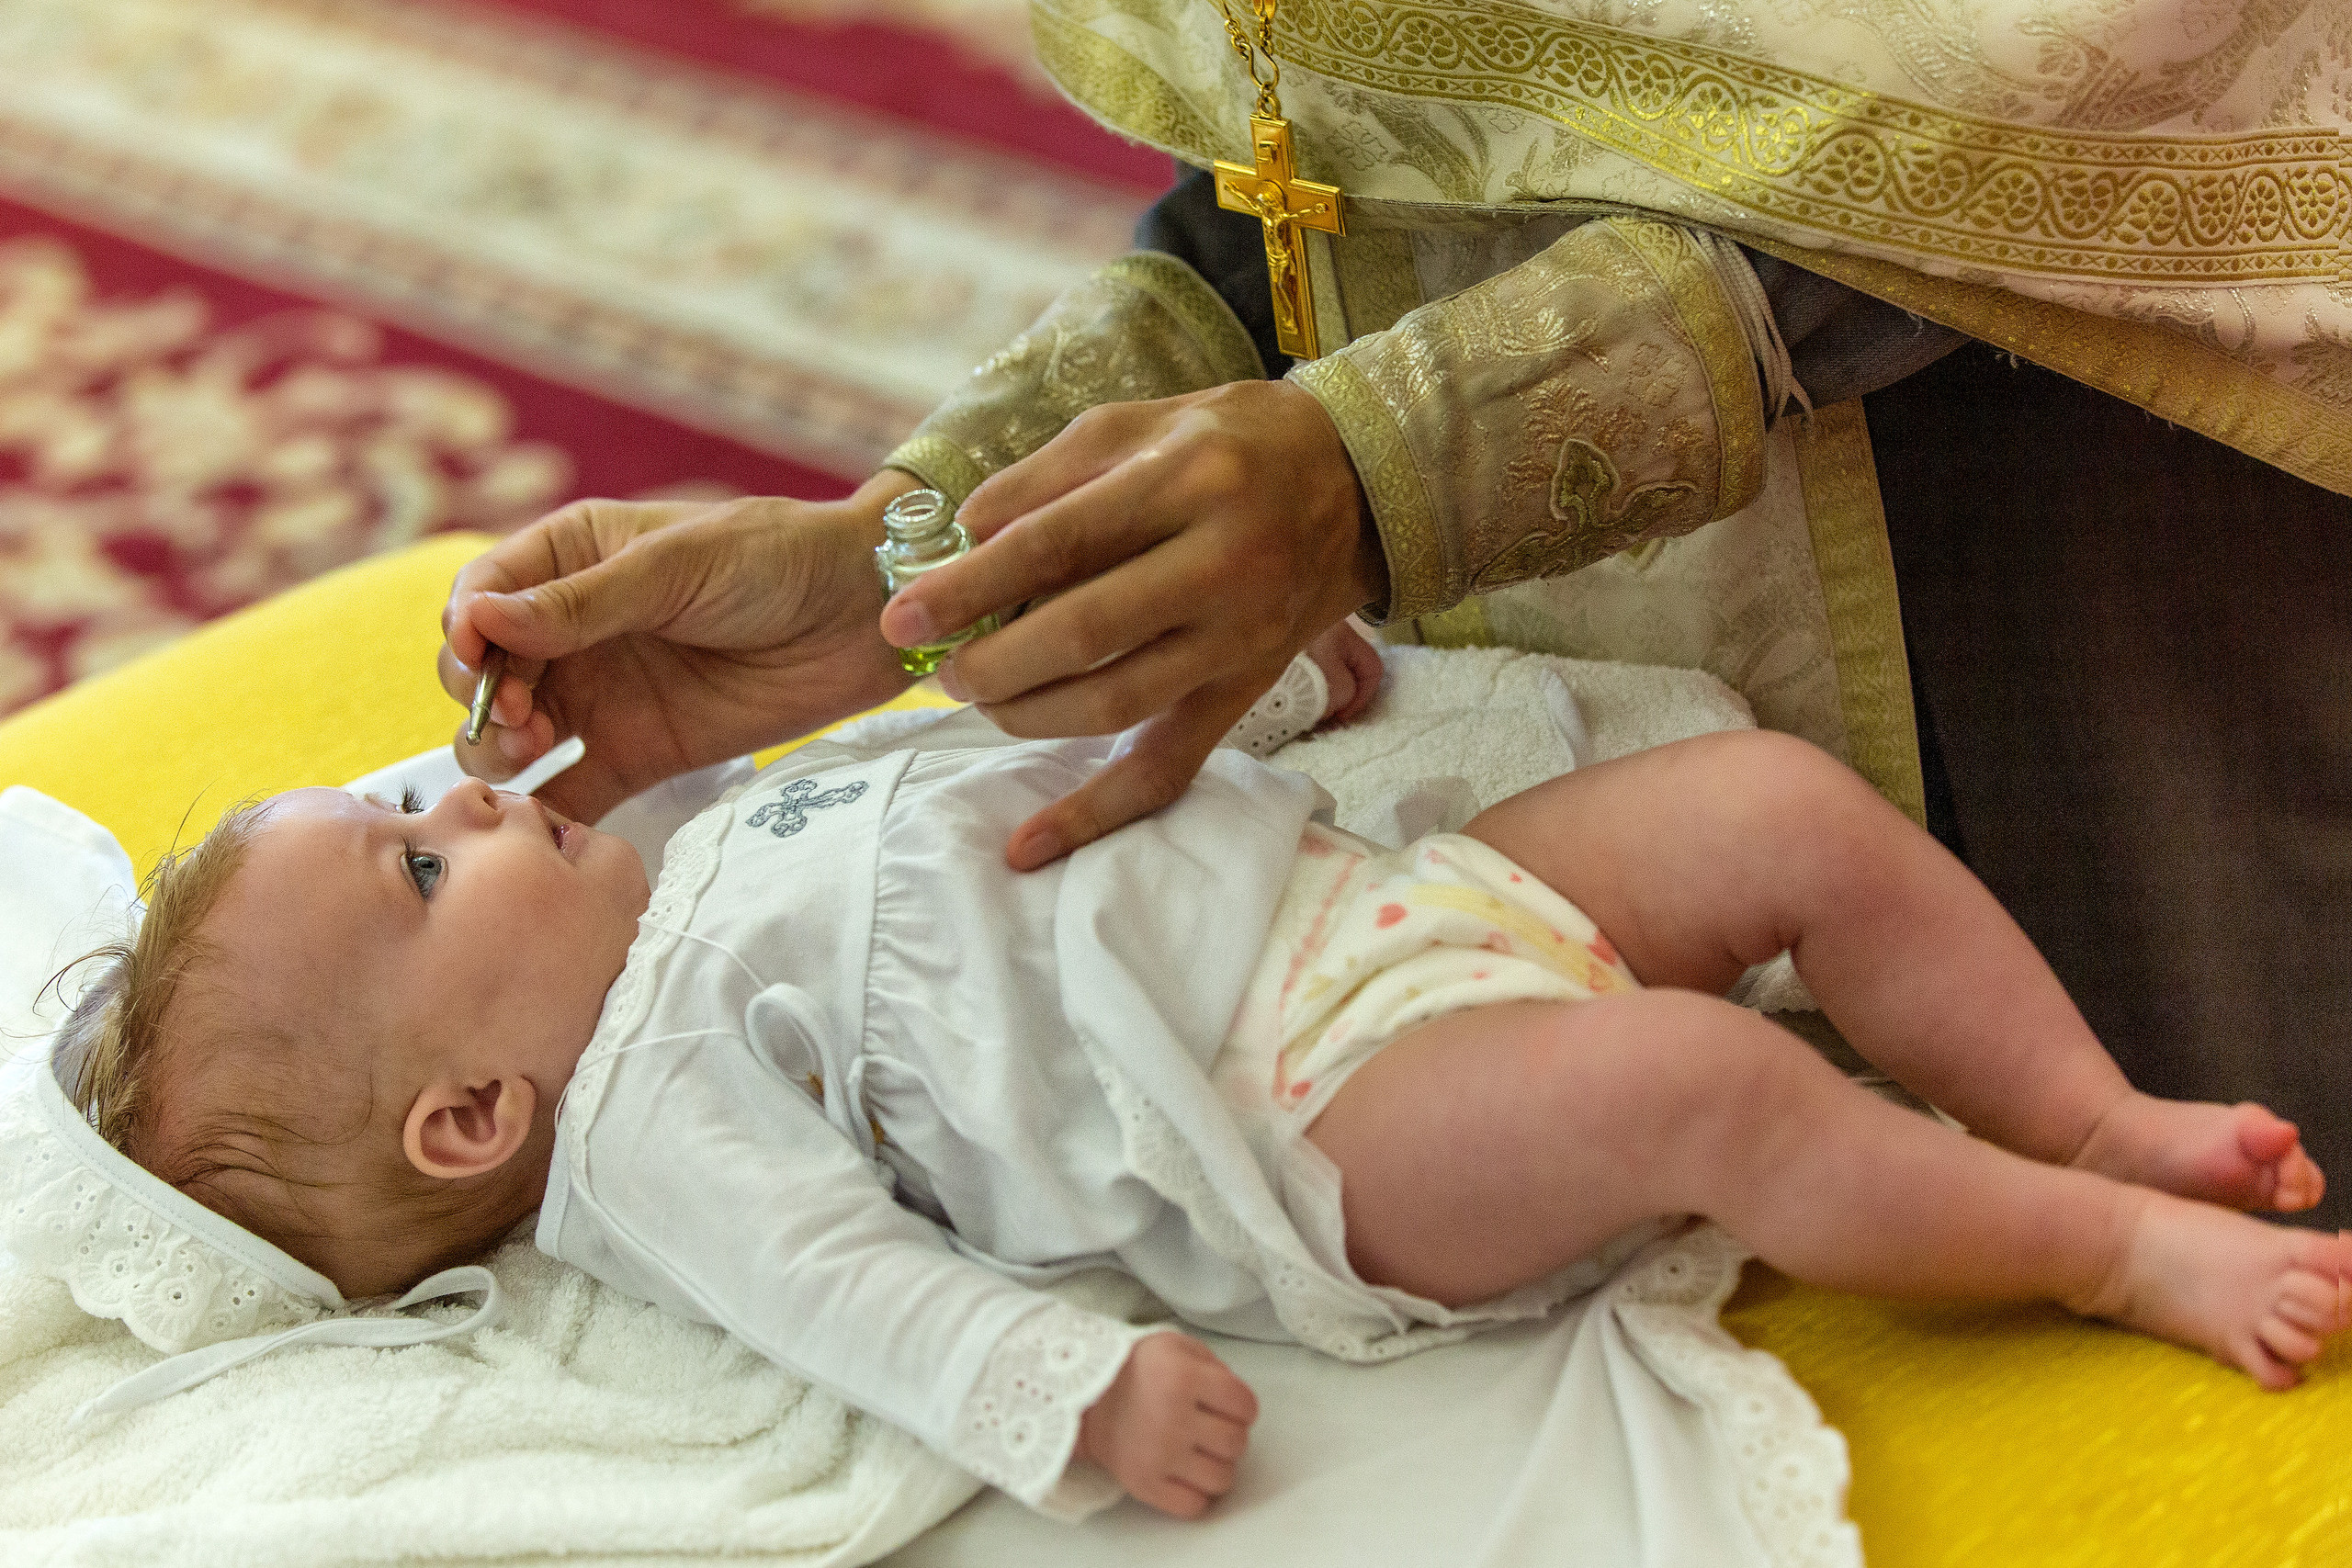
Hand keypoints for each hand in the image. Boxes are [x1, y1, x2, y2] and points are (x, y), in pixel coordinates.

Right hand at [437, 474, 917, 821]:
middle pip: (485, 671)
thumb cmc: (776, 559)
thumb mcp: (676, 567)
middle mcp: (574, 629)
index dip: (466, 630)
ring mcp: (602, 695)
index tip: (478, 655)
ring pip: (511, 735)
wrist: (867, 615)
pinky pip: (573, 791)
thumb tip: (481, 620)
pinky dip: (547, 812)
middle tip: (523, 716)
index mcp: (572, 558)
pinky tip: (544, 823)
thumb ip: (583, 602)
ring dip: (500, 749)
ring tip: (534, 749)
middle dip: (484, 695)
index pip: (482, 595)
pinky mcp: (640, 754)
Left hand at [876, 379, 1386, 869]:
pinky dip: (1099, 814)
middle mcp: (1222, 564)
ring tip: (980, 699)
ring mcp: (1240, 639)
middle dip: (991, 660)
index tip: (904, 615)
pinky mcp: (1246, 693)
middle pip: (1084, 632)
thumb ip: (1043, 477)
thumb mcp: (1135, 423)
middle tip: (938, 668)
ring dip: (1028, 714)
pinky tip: (1033, 844)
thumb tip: (961, 540)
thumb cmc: (1227, 443)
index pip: (1055, 543)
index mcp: (1186, 481)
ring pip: (1116, 704)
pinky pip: (1169, 769)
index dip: (970, 586)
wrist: (1356, 481)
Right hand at [1077, 1332, 1256, 1518]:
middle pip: (1237, 1443)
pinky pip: (1194, 1506)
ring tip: (1199, 1452)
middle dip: (1229, 1434)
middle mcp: (1173, 1418)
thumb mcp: (1176, 1346)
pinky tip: (1185, 1474)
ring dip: (1216, 1466)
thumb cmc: (1133, 1371)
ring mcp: (1159, 1456)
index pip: (1246, 1406)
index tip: (1228, 1406)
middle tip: (1211, 1427)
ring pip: (1221, 1479)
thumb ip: (1215, 1367)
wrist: (1085, 1398)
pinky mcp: (1145, 1485)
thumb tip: (1238, 1402)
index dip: (1241, 1406)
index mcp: (1183, 1378)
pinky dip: (1196, 1494)